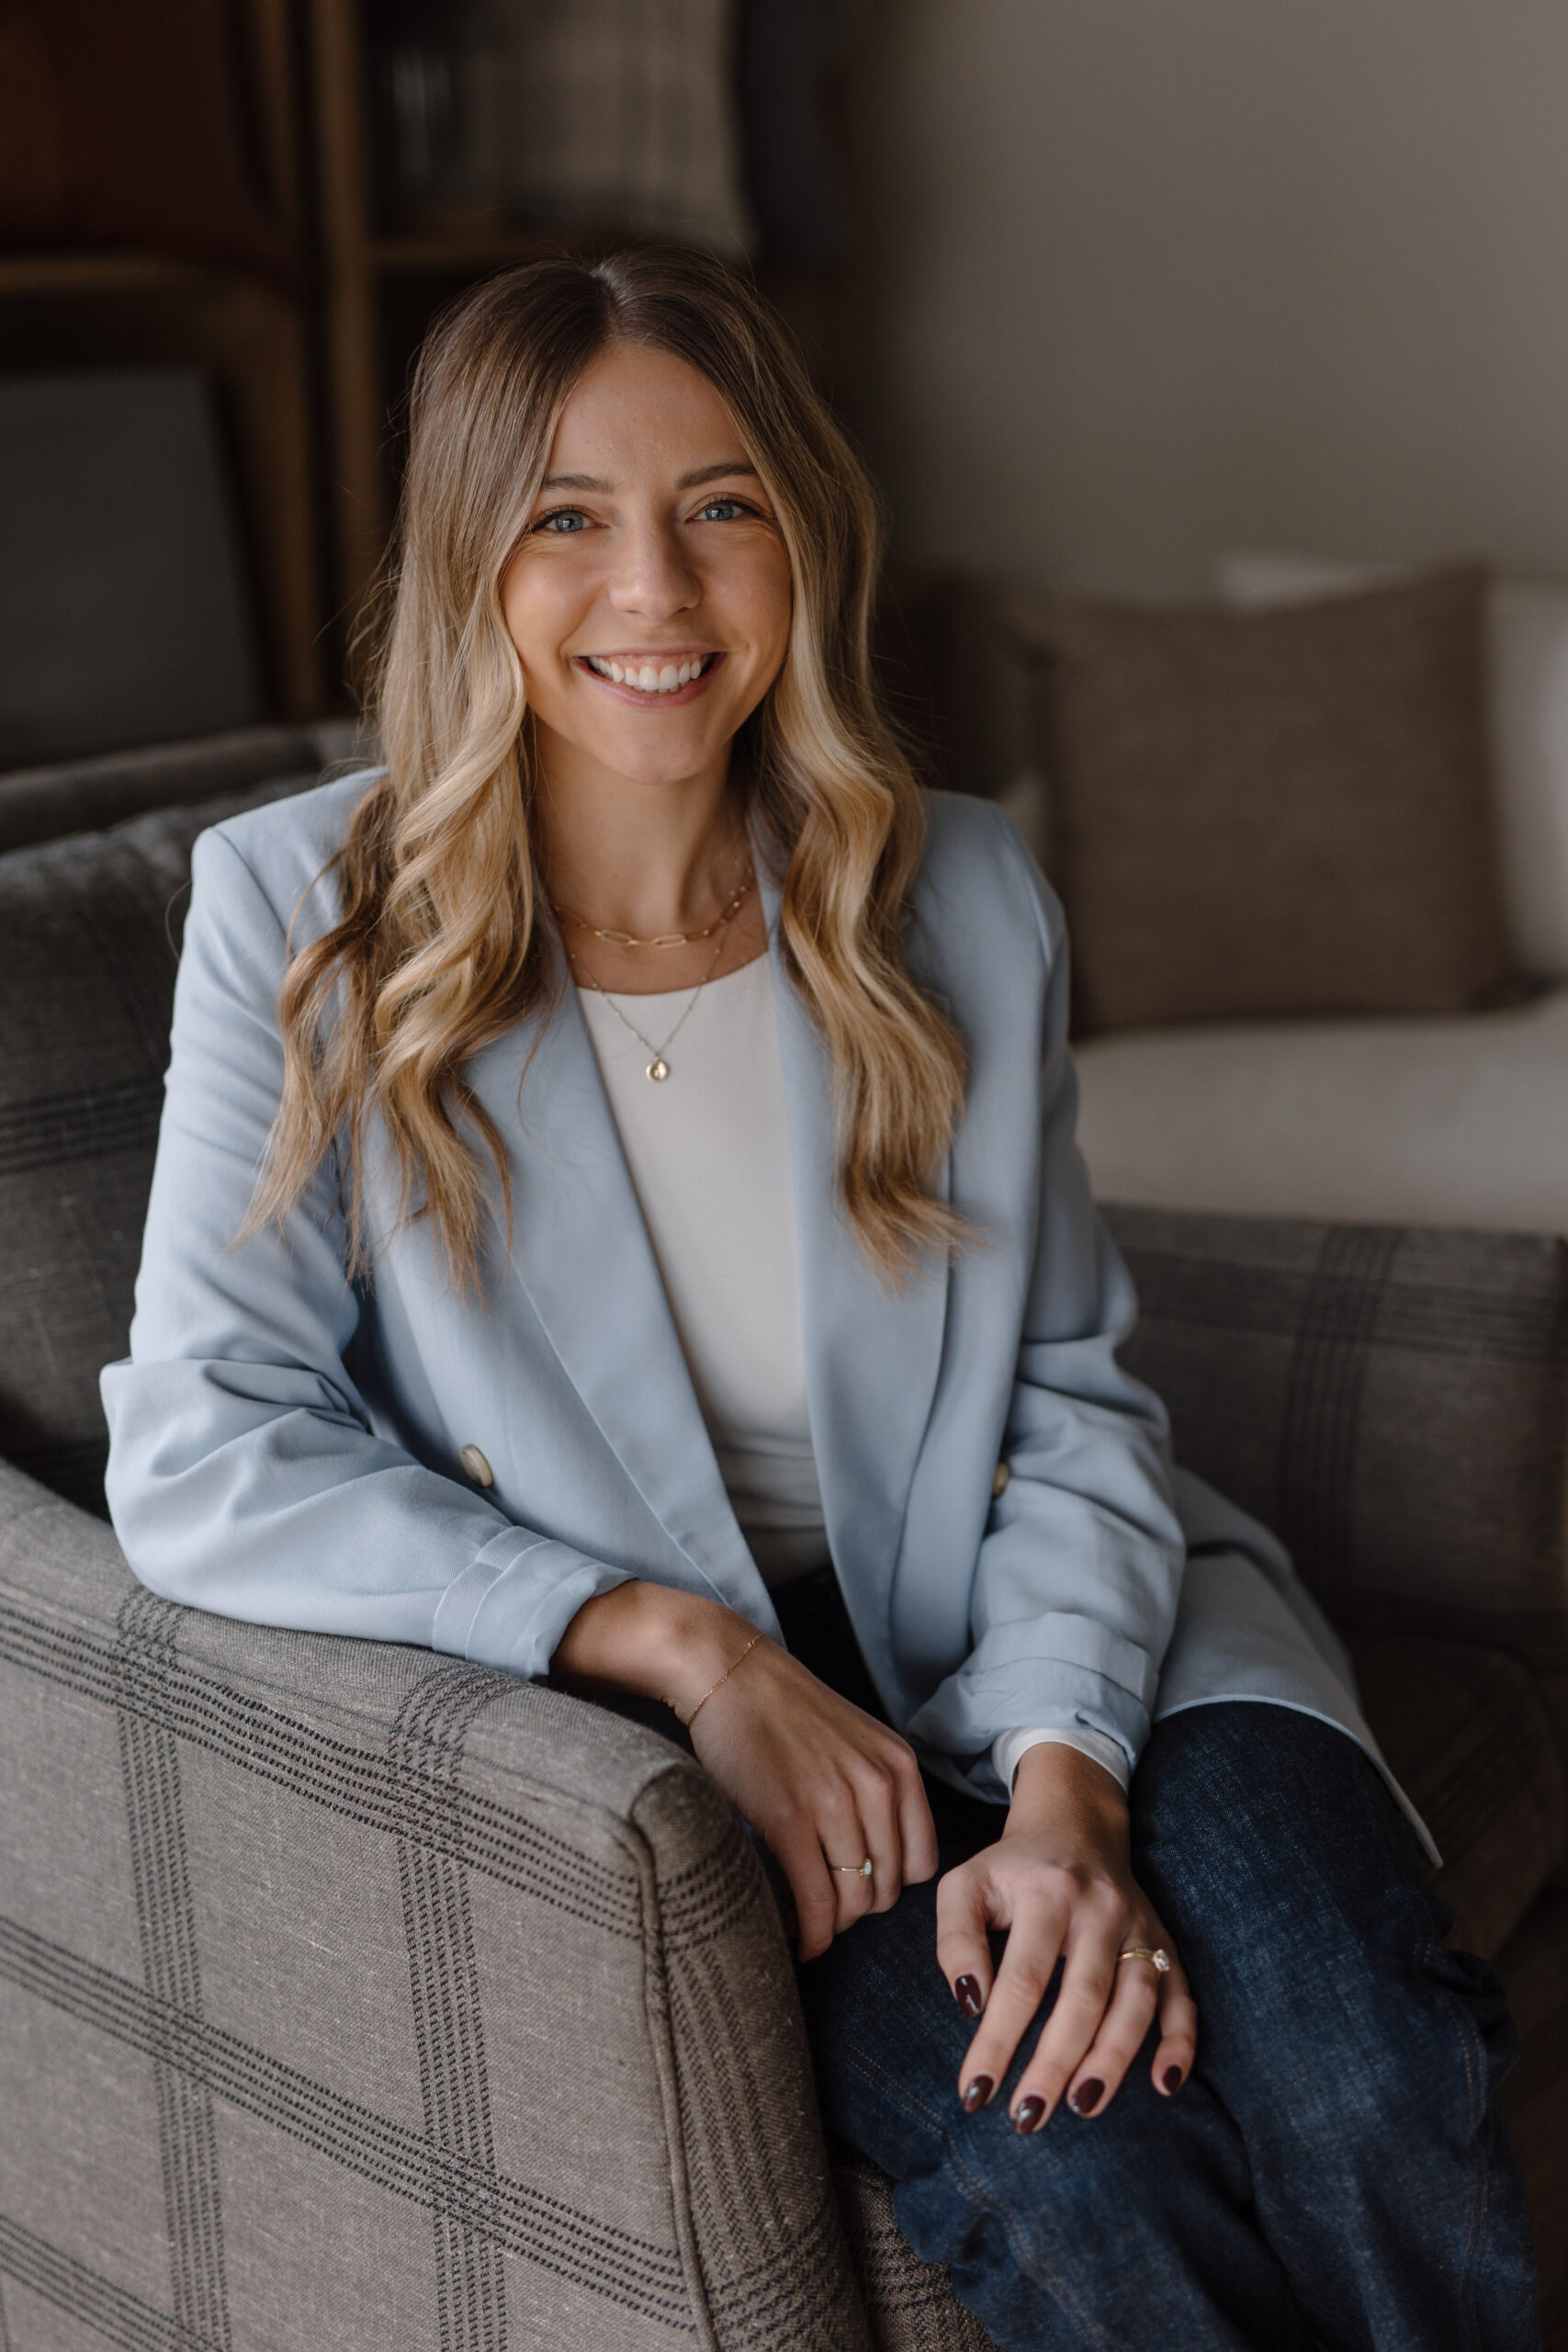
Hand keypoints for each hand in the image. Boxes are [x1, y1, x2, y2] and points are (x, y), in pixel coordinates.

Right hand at [551, 1579, 937, 1958]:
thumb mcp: (856, 1741)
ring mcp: (834, 1804)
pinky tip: (798, 1939)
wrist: (731, 1673)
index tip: (860, 1888)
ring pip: (853, 1901)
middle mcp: (877, 1786)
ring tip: (807, 1919)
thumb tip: (876, 1860)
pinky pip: (816, 1900)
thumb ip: (877, 1790)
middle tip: (825, 1906)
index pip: (922, 1862)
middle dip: (858, 1909)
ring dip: (831, 1923)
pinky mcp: (789, 1820)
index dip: (891, 1886)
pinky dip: (811, 1933)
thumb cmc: (785, 1711)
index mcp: (898, 1767)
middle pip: (887, 1888)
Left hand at [936, 1743, 1195, 2129]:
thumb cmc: (1010, 1869)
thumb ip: (956, 1939)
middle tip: (1027, 2118)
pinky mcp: (1165, 1942)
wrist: (1074, 1824)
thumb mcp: (964, 1886)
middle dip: (1054, 2064)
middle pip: (1082, 1997)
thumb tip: (971, 2003)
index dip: (998, 2040)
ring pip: (1135, 2000)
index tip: (975, 2092)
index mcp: (1046, 1891)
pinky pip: (1182, 1995)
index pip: (1021, 1978)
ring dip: (1112, 2060)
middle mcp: (1100, 1908)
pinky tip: (1165, 2084)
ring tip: (1081, 2107)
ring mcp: (1139, 1926)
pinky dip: (1180, 2041)